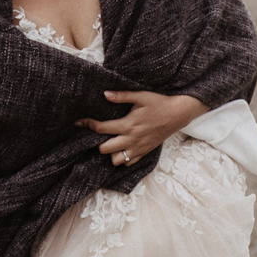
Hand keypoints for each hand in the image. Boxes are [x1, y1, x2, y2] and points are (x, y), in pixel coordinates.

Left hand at [78, 89, 204, 165]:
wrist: (178, 114)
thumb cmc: (158, 103)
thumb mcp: (140, 96)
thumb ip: (121, 96)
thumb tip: (104, 94)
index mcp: (128, 125)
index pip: (101, 129)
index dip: (87, 125)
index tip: (79, 122)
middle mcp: (131, 139)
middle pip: (104, 149)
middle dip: (97, 142)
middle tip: (97, 134)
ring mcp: (138, 148)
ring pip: (115, 160)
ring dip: (110, 153)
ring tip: (110, 142)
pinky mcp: (144, 152)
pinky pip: (128, 163)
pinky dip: (122, 158)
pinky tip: (121, 148)